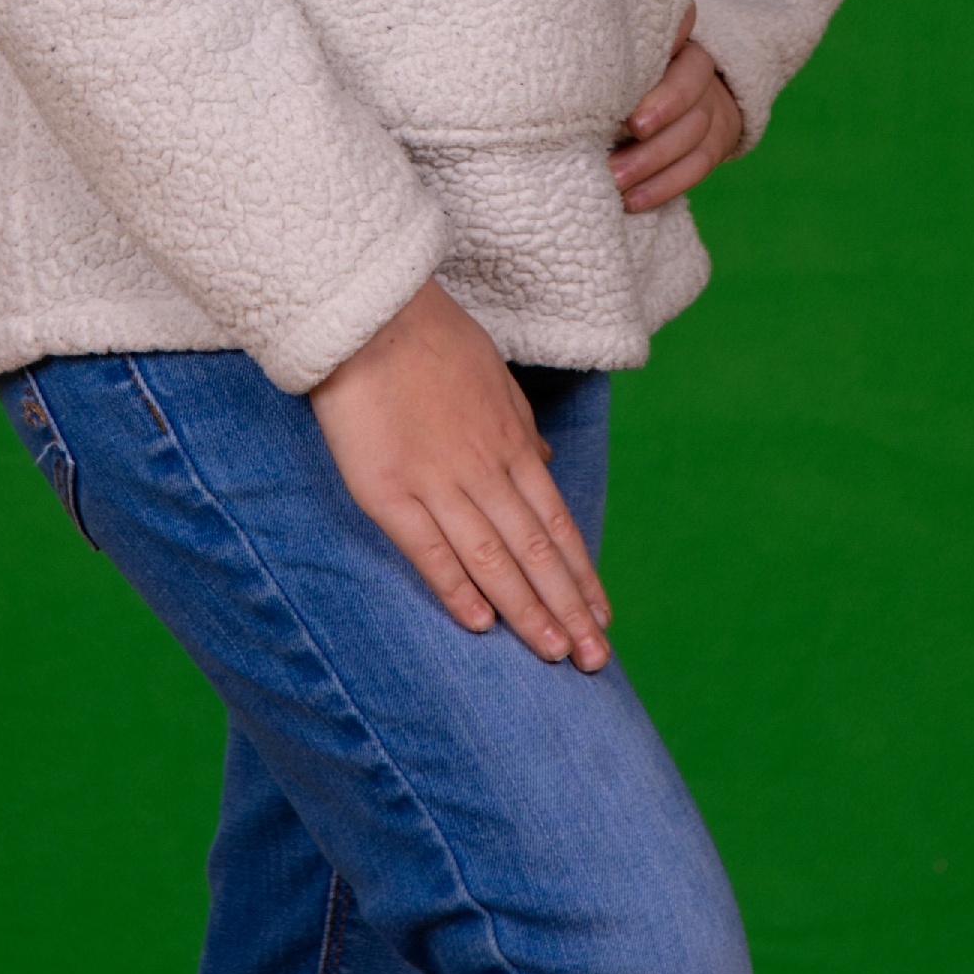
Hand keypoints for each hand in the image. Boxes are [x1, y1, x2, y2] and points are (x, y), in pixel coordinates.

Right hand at [311, 278, 612, 667]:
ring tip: (553, 654)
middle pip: (535, 551)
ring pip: (493, 558)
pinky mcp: (387, 489)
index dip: (580, 575)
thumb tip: (543, 461)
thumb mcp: (494, 377)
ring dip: (526, 610)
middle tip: (595, 660)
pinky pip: (428, 548)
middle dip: (568, 608)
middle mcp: (484, 469)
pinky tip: (479, 623)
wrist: (372, 313)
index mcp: (510, 443)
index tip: (601, 616)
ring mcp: (437, 481)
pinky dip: (456, 587)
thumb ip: (519, 425)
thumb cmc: (431, 337)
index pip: (556, 524)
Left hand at [612, 11, 744, 212]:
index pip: (685, 66)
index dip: (665, 97)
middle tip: (612, 164)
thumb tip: (571, 67)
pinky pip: (697, 169)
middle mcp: (702, 74)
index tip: (632, 123)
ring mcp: (713, 110)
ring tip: (614, 182)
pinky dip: (664, 188)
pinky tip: (633, 200)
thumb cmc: (628, 69)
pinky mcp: (715, 144)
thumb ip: (609, 59)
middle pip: (691, 107)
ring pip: (695, 140)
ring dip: (652, 166)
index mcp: (680, 46)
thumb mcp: (623, 56)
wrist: (672, 89)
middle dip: (652, 141)